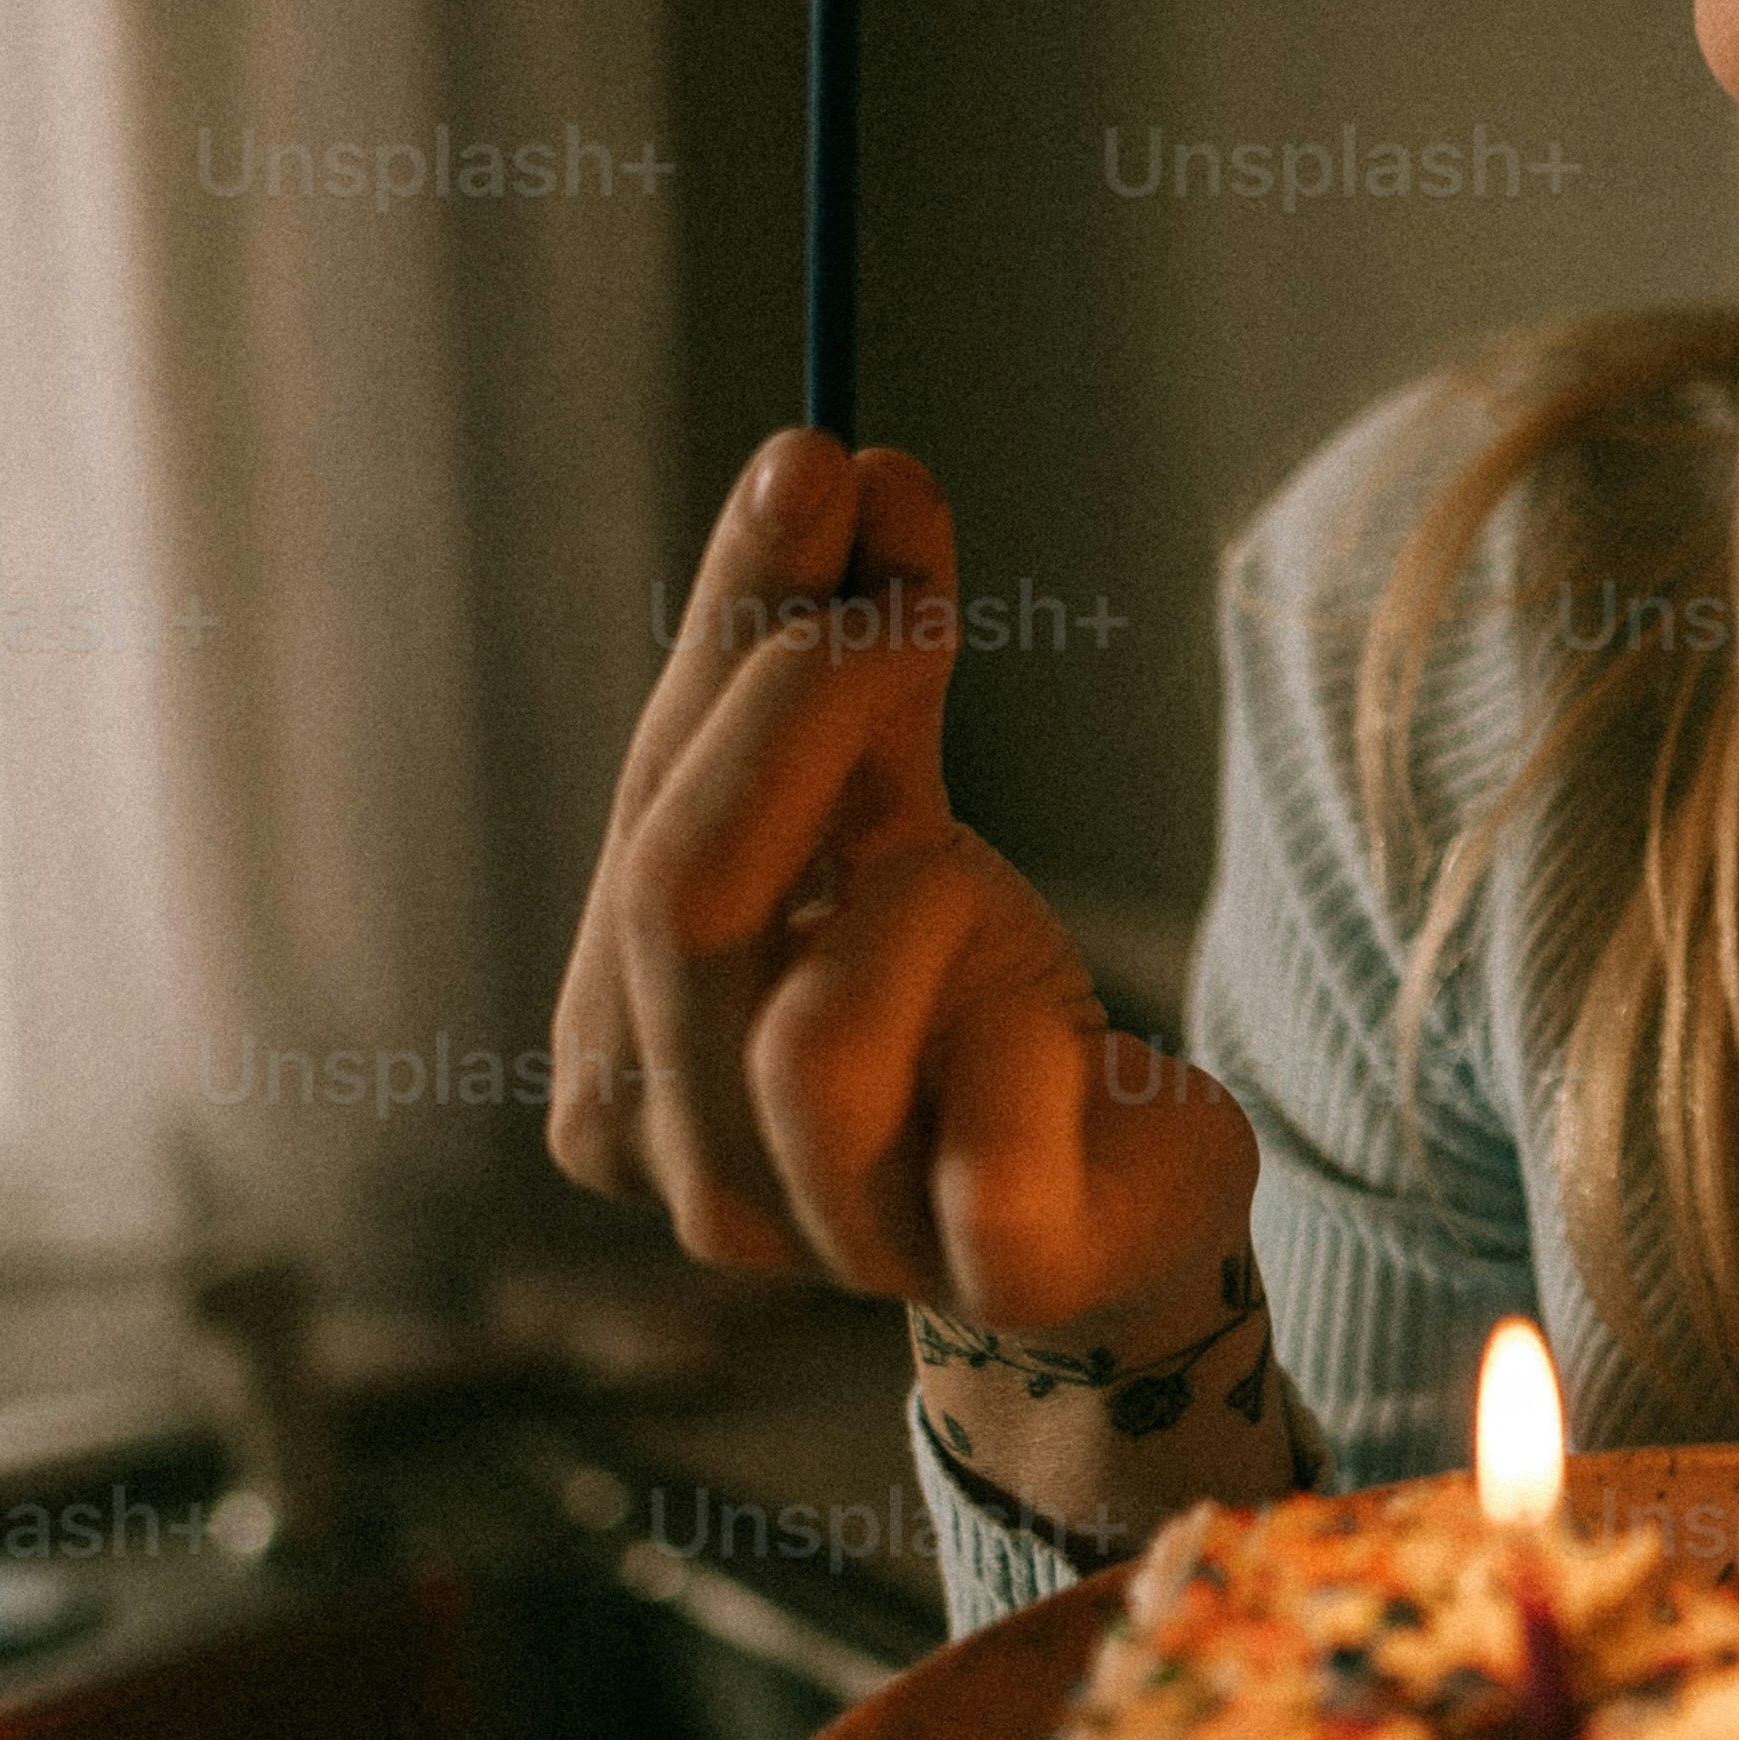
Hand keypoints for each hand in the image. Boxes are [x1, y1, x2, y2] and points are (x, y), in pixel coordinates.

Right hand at [549, 431, 1284, 1543]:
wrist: (1117, 1205)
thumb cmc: (968, 1004)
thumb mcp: (898, 817)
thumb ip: (856, 663)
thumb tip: (845, 465)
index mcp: (621, 1039)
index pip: (643, 801)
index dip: (729, 627)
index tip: (816, 461)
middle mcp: (684, 1156)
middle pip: (679, 895)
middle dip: (793, 706)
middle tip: (907, 595)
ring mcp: (822, 1240)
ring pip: (811, 1028)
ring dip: (922, 901)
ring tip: (976, 891)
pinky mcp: (987, 1278)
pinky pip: (988, 1122)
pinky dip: (1031, 1036)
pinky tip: (1061, 1043)